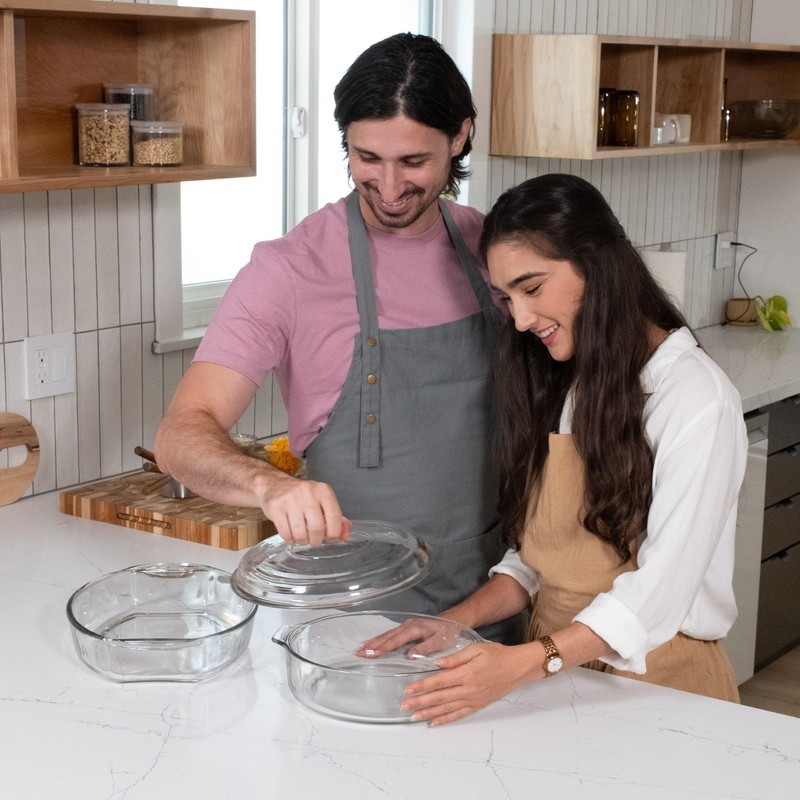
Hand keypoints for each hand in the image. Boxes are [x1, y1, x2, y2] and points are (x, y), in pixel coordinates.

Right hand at [261, 472, 350, 545]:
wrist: (275, 485)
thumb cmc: (303, 497)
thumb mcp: (322, 501)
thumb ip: (337, 518)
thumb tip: (345, 535)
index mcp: (323, 490)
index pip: (334, 516)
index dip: (334, 533)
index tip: (331, 538)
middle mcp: (308, 492)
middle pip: (317, 528)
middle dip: (317, 540)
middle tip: (315, 539)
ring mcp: (290, 500)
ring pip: (300, 534)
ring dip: (303, 541)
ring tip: (302, 536)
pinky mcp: (276, 508)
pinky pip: (286, 534)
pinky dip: (290, 540)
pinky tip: (292, 534)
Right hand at [356, 617, 465, 659]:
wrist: (453, 621)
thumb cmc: (447, 633)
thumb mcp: (440, 642)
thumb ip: (425, 648)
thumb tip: (409, 656)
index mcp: (415, 629)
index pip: (396, 640)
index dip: (383, 648)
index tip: (371, 654)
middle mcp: (407, 625)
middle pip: (387, 636)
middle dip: (373, 645)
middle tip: (359, 654)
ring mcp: (406, 626)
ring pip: (387, 635)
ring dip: (373, 642)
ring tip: (360, 649)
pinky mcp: (406, 628)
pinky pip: (390, 634)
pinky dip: (379, 639)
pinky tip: (372, 644)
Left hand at [399, 642, 538, 725]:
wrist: (517, 668)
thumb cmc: (497, 655)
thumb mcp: (475, 649)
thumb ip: (455, 658)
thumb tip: (437, 663)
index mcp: (466, 674)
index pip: (439, 681)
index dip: (422, 686)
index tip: (408, 690)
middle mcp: (468, 690)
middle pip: (439, 697)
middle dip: (420, 702)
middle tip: (404, 706)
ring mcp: (473, 700)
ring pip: (446, 708)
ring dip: (428, 713)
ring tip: (413, 716)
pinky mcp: (477, 705)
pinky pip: (459, 715)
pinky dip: (445, 719)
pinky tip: (434, 722)